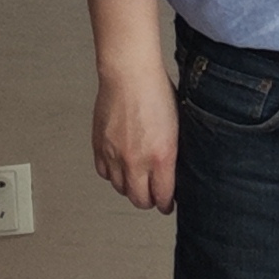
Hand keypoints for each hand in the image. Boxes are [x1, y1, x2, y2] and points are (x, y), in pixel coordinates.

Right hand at [85, 0, 176, 212]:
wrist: (130, 73)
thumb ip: (173, 151)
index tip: (167, 204)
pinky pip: (104, 173)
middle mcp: (136, 161)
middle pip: (139, 200)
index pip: (162, 197)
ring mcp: (115, 155)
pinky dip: (112, 174)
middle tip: (153, 196)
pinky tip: (120, 166)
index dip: (165, 204)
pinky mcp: (100, 147)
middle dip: (148, 201)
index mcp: (162, 155)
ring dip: (130, 187)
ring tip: (137, 179)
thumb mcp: (178, 124)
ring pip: (121, 188)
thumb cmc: (157, 91)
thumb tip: (175, 168)